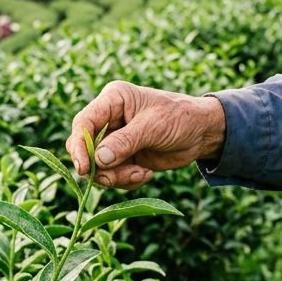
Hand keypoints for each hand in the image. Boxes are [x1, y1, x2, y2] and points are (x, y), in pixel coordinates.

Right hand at [65, 80, 225, 189]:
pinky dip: (127, 180)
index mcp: (114, 100)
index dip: (79, 145)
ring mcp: (115, 140)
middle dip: (100, 167)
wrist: (202, 133)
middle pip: (85, 148)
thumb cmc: (181, 118)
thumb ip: (125, 142)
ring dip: (118, 176)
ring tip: (142, 173)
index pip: (84, 122)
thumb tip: (98, 159)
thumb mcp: (154, 127)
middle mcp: (109, 119)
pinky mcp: (123, 158)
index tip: (84, 168)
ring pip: (98, 167)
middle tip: (117, 176)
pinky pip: (112, 176)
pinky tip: (146, 173)